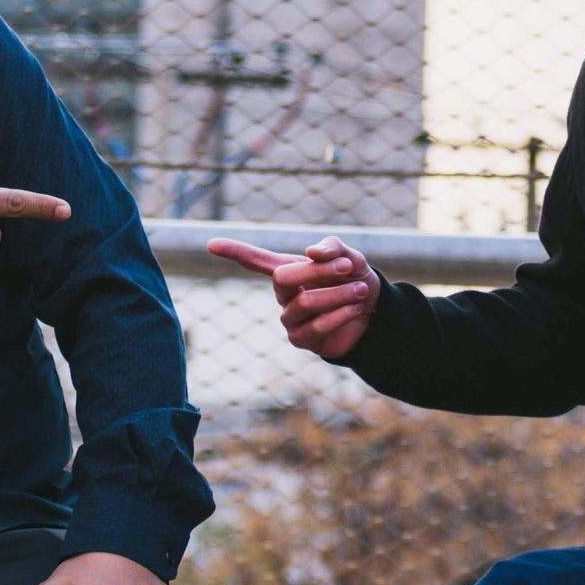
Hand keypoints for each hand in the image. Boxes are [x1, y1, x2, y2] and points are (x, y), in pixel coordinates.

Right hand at [206, 235, 379, 359]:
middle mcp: (283, 294)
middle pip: (282, 277)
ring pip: (303, 302)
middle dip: (318, 270)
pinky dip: (340, 314)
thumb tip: (310, 253)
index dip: (234, 251)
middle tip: (347, 267)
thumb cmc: (354, 280)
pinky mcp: (300, 339)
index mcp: (288, 269)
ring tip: (359, 290)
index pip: (254, 260)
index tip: (210, 244)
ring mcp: (289, 318)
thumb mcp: (349, 257)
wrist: (374, 312)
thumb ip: (331, 248)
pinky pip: (315, 326)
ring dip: (337, 294)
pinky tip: (354, 308)